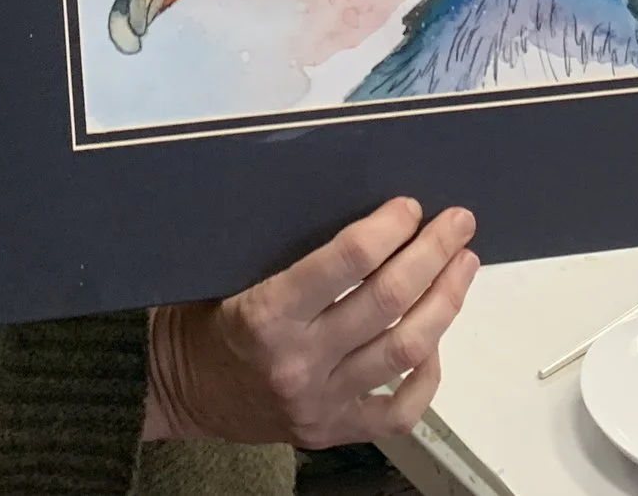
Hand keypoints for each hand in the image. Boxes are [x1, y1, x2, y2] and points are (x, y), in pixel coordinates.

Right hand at [141, 198, 478, 447]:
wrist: (175, 390)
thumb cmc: (201, 319)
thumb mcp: (229, 271)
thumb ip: (289, 250)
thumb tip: (361, 213)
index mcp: (266, 313)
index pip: (347, 261)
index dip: (389, 228)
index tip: (410, 206)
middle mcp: (299, 361)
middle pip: (388, 301)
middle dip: (432, 254)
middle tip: (457, 223)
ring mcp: (321, 402)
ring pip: (406, 350)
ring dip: (445, 302)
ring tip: (462, 266)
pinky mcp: (335, 431)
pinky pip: (401, 410)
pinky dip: (428, 373)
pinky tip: (435, 340)